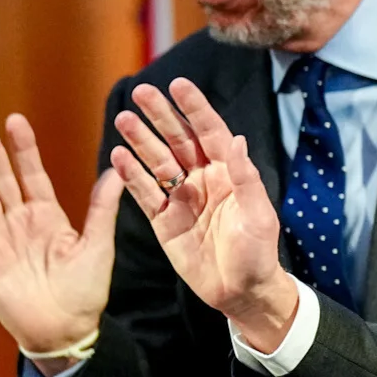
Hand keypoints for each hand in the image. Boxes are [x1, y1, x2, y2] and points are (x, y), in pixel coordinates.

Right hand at [0, 114, 122, 373]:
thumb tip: (116, 170)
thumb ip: (102, 207)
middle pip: (2, 180)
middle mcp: (21, 223)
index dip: (22, 149)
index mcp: (48, 216)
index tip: (15, 121)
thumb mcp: (98, 244)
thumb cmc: (86, 292)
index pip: (32, 174)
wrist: (67, 330)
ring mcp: (1, 238)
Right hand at [108, 79, 297, 348]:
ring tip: (122, 119)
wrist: (241, 292)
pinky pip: (145, 193)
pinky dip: (131, 175)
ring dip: (141, 140)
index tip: (178, 84)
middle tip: (141, 91)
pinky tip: (118, 156)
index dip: (195, 109)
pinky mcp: (164, 220)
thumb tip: (238, 140)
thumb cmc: (258, 253)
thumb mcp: (258, 216)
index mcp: (230, 173)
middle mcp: (204, 179)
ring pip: (158, 162)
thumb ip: (245, 179)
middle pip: (179, 140)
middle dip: (161, 116)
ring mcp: (182, 198)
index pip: (210, 132)